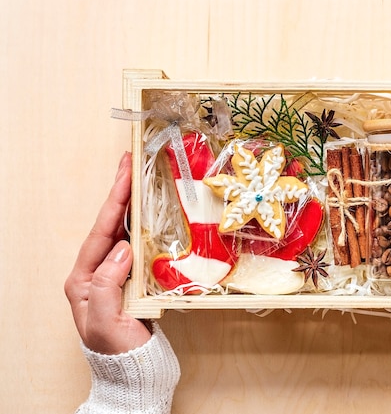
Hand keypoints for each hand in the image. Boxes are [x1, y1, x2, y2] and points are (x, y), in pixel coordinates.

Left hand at [65, 152, 151, 354]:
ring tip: (142, 182)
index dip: (114, 201)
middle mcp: (96, 275)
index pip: (100, 233)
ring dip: (134, 208)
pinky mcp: (133, 283)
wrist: (136, 376)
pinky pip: (140, 248)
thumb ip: (109, 283)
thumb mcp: (107, 321)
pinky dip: (147, 229)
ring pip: (125, 234)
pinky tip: (155, 217)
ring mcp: (115, 277)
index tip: (125, 174)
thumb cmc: (119, 353)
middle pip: (110, 227)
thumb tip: (124, 248)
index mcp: (83, 281)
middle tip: (131, 165)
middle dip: (120, 195)